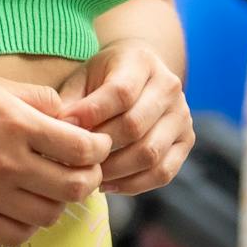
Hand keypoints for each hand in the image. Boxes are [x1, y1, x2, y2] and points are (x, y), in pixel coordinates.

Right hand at [0, 77, 111, 246]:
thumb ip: (38, 100)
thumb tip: (72, 118)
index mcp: (16, 124)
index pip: (81, 148)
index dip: (98, 149)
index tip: (96, 146)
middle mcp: (6, 162)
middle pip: (74, 187)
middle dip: (88, 179)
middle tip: (83, 171)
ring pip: (49, 214)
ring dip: (59, 203)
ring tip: (50, 188)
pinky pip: (16, 235)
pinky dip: (29, 226)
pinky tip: (24, 209)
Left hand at [57, 41, 194, 195]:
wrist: (138, 76)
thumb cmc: (102, 78)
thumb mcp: (83, 78)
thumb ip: (71, 101)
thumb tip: (59, 129)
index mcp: (141, 62)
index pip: (121, 92)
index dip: (92, 114)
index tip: (64, 128)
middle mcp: (169, 86)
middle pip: (135, 125)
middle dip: (101, 147)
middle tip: (74, 159)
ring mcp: (182, 114)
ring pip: (150, 153)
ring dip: (115, 170)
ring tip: (89, 174)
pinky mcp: (186, 140)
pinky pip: (163, 172)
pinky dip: (134, 184)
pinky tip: (109, 185)